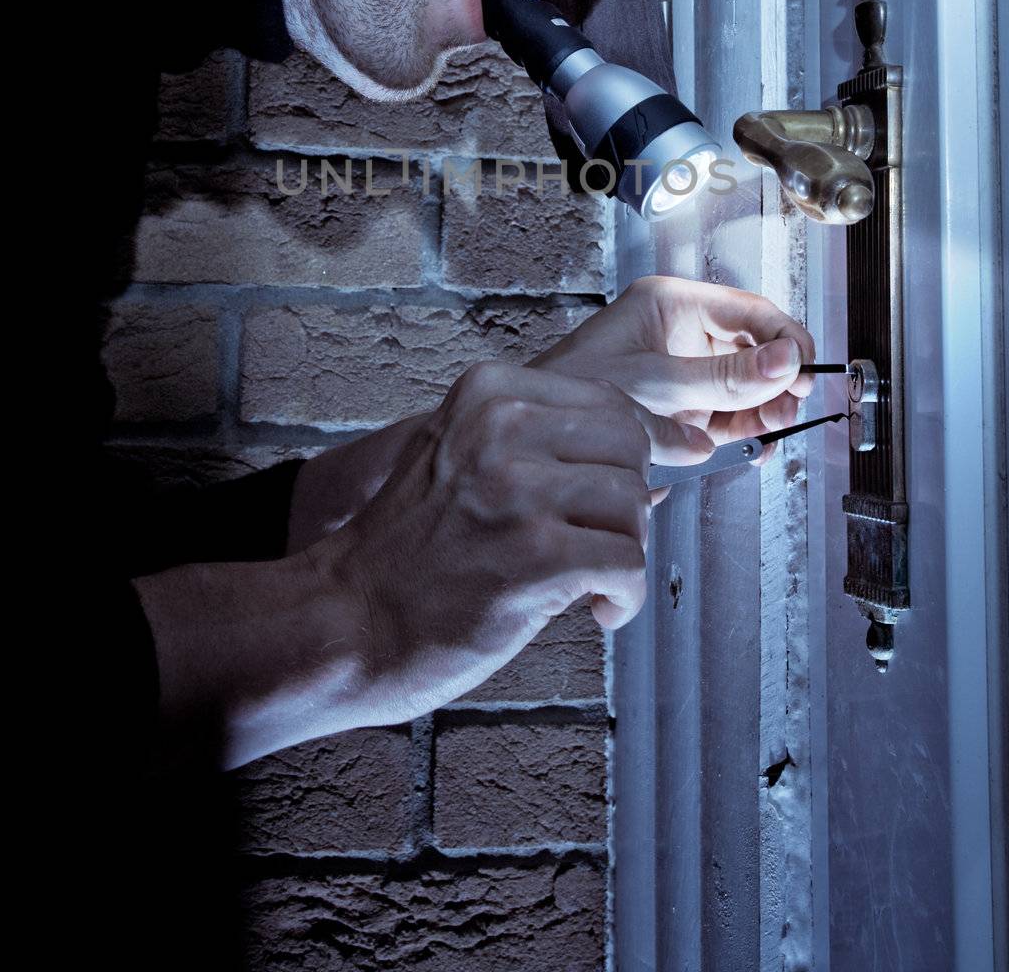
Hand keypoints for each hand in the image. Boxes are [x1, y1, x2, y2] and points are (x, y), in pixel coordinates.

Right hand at [307, 360, 714, 724]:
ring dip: (624, 552)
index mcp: (488, 390)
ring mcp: (518, 490)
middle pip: (631, 448)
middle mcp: (502, 426)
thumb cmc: (410, 548)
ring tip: (589, 581)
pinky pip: (629, 564)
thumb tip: (661, 444)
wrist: (347, 619)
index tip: (612, 500)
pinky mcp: (535, 557)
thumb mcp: (458, 452)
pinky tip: (595, 611)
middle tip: (595, 544)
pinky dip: (624, 597)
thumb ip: (539, 436)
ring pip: (637, 505)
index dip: (627, 457)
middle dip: (627, 503)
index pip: (610, 401)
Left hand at [529, 275, 815, 464]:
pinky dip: (747, 430)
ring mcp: (684, 372)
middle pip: (754, 348)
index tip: (804, 370)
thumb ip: (722, 376)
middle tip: (789, 406)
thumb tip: (785, 360)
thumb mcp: (654, 383)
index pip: (748, 310)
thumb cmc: (571, 394)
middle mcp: (681, 333)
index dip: (783, 339)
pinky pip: (729, 414)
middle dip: (778, 377)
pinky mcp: (683, 408)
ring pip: (747, 384)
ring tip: (773, 428)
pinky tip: (756, 442)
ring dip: (767, 407)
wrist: (536, 443)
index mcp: (670, 304)